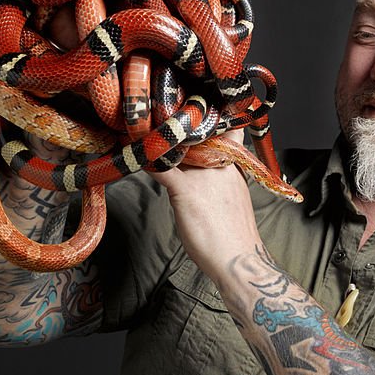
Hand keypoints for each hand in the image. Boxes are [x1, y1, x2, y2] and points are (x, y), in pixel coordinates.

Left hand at [150, 130, 262, 276]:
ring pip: (178, 146)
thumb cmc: (234, 234)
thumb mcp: (233, 198)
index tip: (195, 115)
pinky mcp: (185, 191)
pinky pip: (162, 169)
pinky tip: (137, 155)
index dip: (209, 121)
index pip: (225, 131)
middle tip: (161, 118)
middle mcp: (220, 165)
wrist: (238, 258)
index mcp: (233, 166)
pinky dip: (147, 160)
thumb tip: (203, 177)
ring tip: (144, 130)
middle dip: (180, 125)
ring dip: (161, 140)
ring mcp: (202, 177)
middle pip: (198, 134)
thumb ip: (220, 181)